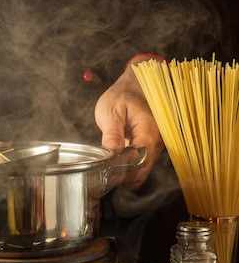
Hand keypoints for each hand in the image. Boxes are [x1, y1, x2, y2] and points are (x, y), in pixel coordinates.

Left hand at [94, 57, 163, 189]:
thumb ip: (112, 134)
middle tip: (104, 178)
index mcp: (149, 130)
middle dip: (124, 177)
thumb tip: (111, 155)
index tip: (107, 174)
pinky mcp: (152, 147)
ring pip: (144, 170)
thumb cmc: (124, 94)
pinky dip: (131, 169)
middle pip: (143, 170)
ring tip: (109, 172)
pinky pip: (144, 164)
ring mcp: (157, 145)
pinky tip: (117, 167)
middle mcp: (157, 140)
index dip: (123, 171)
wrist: (137, 84)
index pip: (139, 159)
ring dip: (128, 175)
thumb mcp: (111, 110)